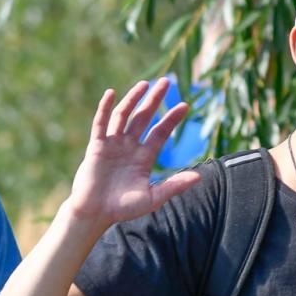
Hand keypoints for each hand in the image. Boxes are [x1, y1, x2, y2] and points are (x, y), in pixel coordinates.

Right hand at [67, 78, 201, 227]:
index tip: (185, 105)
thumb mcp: (153, 197)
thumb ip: (174, 186)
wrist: (96, 214)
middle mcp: (130, 146)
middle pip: (144, 117)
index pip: (161, 132)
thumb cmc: (124, 208)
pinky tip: (112, 93)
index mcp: (145, 157)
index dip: (171, 118)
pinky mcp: (97, 146)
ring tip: (144, 84)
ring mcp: (113, 144)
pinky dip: (105, 108)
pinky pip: (100, 123)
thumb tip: (199, 177)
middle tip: (166, 82)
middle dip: (154, 100)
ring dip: (133, 99)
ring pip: (124, 116)